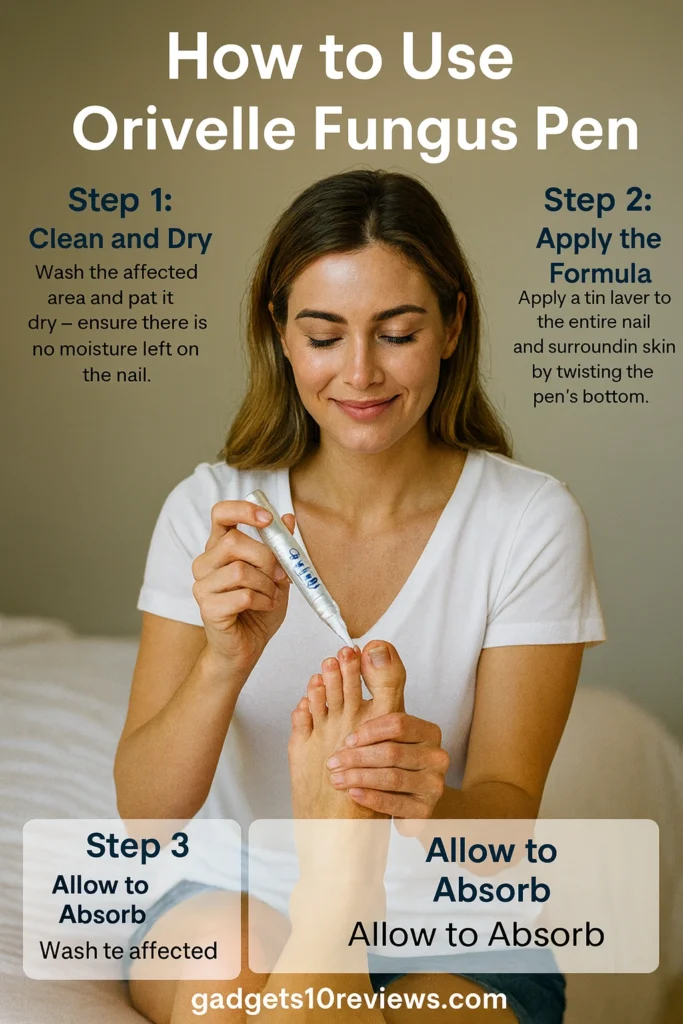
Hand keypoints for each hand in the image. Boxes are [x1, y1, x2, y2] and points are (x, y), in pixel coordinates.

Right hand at [191, 500, 293, 673]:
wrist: (247, 646)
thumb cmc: (258, 608)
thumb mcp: (276, 574)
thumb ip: (280, 547)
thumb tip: (288, 518)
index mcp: (219, 547)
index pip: (220, 514)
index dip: (243, 510)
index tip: (267, 518)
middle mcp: (205, 563)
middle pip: (233, 542)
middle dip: (266, 557)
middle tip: (281, 575)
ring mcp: (202, 586)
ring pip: (240, 570)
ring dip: (267, 584)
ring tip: (273, 596)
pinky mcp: (208, 608)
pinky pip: (242, 596)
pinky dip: (263, 601)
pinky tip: (266, 607)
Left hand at [326, 712, 449, 818]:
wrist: (406, 800)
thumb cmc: (391, 760)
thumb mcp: (387, 734)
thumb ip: (378, 702)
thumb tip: (365, 663)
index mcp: (430, 732)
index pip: (399, 724)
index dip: (369, 731)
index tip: (346, 740)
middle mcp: (437, 757)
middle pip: (392, 752)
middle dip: (357, 757)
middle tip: (332, 762)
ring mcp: (434, 785)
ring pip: (392, 778)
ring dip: (359, 778)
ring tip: (336, 779)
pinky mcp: (426, 810)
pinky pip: (395, 803)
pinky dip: (371, 797)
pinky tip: (353, 793)